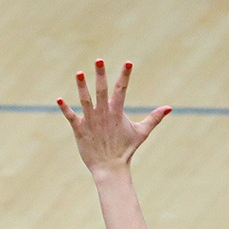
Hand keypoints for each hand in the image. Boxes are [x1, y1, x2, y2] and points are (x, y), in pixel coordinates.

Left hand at [57, 60, 171, 177]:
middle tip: (99, 60)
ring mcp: (91, 121)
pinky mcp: (79, 129)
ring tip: (79, 73)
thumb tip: (169, 108)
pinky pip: (70, 116)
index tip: (128, 62)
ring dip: (81, 86)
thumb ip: (154, 118)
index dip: (125, 75)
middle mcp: (104, 114)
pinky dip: (65, 108)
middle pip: (102, 90)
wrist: (110, 168)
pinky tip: (59, 99)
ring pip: (85, 100)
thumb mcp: (142, 132)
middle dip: (101, 75)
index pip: (122, 89)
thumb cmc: (126, 150)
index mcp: (117, 112)